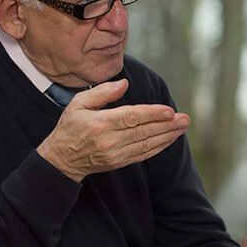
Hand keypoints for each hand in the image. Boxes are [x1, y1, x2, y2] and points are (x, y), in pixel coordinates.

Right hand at [36, 79, 189, 181]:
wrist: (61, 160)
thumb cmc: (70, 127)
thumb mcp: (78, 103)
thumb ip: (102, 92)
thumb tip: (124, 83)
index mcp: (99, 123)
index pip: (131, 118)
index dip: (152, 114)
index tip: (169, 111)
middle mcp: (109, 141)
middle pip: (143, 132)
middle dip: (166, 125)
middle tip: (184, 118)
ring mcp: (115, 154)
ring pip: (146, 144)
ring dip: (167, 136)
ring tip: (182, 127)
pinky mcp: (119, 162)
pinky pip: (143, 155)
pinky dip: (159, 147)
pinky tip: (170, 139)